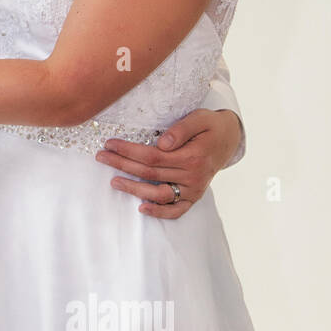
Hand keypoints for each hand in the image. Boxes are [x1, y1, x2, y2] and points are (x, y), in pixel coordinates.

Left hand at [95, 108, 242, 218]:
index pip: (152, 156)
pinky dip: (160, 212)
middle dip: (123, 165)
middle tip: (102, 157)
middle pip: (150, 173)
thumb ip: (181, 130)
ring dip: (134, 189)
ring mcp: (194, 189)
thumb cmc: (210, 126)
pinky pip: (176, 210)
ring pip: (159, 193)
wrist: (229, 139)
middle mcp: (193, 176)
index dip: (128, 151)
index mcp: (192, 156)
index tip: (110, 144)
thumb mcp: (199, 118)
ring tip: (113, 181)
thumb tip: (162, 143)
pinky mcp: (194, 196)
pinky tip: (142, 207)